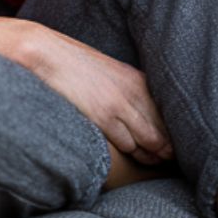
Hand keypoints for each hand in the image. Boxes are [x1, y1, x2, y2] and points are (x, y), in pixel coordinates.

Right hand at [20, 24, 172, 163]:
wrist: (45, 53)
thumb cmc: (72, 66)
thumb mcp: (108, 73)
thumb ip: (126, 91)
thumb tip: (137, 114)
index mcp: (137, 80)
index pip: (167, 114)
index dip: (172, 134)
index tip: (172, 146)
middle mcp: (135, 91)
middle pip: (163, 131)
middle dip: (167, 149)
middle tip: (169, 162)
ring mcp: (120, 104)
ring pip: (149, 141)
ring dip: (151, 156)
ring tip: (154, 164)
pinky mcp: (104, 116)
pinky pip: (128, 144)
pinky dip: (133, 154)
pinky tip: (133, 157)